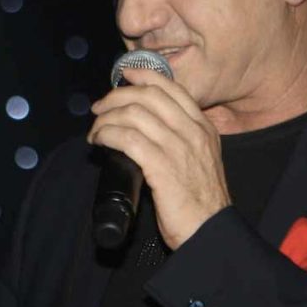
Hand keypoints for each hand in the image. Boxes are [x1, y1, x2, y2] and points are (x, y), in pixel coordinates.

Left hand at [87, 68, 230, 249]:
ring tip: (96, 132)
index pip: (171, 87)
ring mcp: (178, 148)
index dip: (142, 76)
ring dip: (106, 119)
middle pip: (148, 95)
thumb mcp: (201, 160)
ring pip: (133, 114)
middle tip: (100, 109)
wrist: (210, 231)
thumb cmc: (201, 203)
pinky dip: (107, 135)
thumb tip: (147, 127)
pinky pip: (127, 138)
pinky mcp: (161, 167)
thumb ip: (181, 139)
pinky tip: (100, 142)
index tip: (124, 77)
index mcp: (203, 127)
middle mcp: (192, 132)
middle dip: (117, 96)